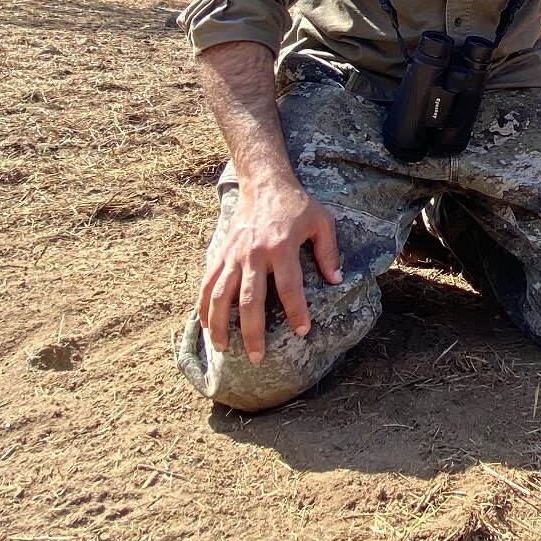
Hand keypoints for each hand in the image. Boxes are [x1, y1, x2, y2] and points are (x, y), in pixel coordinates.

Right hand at [196, 172, 343, 362]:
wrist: (264, 183)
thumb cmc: (296, 204)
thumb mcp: (321, 222)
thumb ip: (329, 251)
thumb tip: (337, 280)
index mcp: (281, 247)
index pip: (289, 287)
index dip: (296, 312)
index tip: (301, 332)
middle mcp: (254, 254)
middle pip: (250, 300)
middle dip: (253, 332)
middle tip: (257, 357)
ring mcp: (233, 254)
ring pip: (220, 295)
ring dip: (220, 324)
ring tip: (223, 348)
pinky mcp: (220, 253)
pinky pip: (207, 282)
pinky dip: (203, 305)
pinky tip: (205, 325)